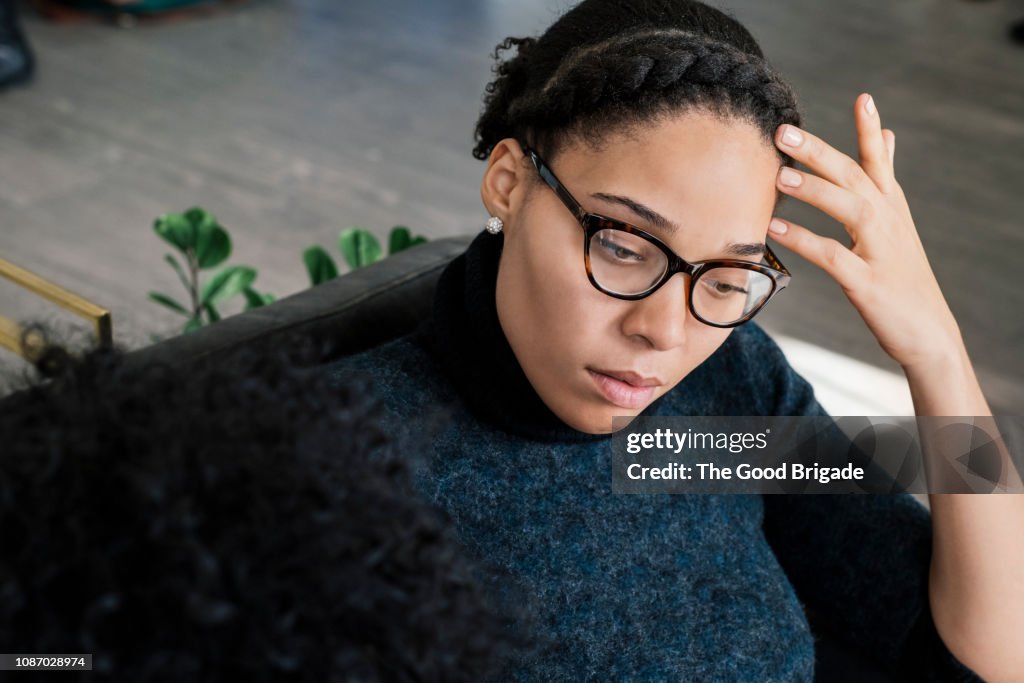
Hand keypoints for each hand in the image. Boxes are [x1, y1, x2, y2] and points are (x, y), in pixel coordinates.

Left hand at [767, 93, 963, 370]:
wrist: (927, 332)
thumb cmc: (902, 275)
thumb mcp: (896, 222)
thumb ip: (884, 178)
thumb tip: (887, 136)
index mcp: (892, 207)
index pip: (879, 160)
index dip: (870, 129)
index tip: (863, 97)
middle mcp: (889, 222)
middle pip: (855, 177)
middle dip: (819, 151)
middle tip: (783, 130)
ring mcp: (880, 251)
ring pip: (849, 209)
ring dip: (815, 190)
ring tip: (779, 175)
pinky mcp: (868, 283)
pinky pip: (832, 256)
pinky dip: (805, 240)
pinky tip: (775, 229)